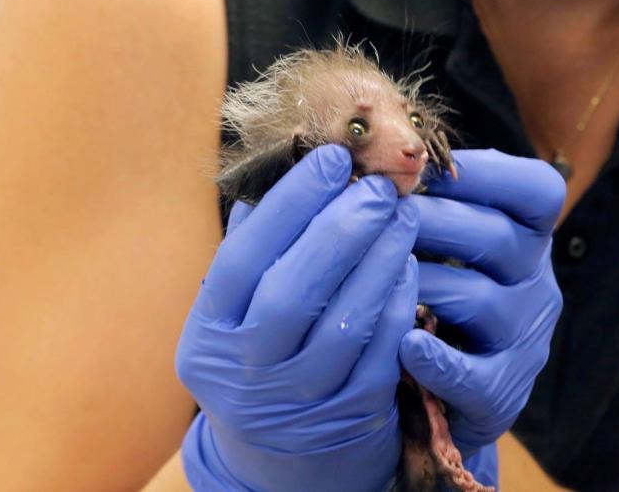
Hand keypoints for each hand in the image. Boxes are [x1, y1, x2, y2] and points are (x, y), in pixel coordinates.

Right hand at [176, 144, 417, 491]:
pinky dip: (398, 304)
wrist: (284, 461)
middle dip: (342, 229)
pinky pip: (380, 354)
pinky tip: (410, 266)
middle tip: (379, 187)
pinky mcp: (349, 418)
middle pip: (292, 292)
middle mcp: (245, 373)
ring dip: (379, 260)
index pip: (241, 260)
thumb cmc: (266, 358)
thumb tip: (287, 167)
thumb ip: (255, 250)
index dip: (288, 204)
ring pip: (344, 323)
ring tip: (403, 217)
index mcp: (208, 335)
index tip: (332, 158)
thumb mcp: (239, 315)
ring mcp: (297, 402)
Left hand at [400, 149, 565, 454]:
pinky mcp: (503, 391)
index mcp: (530, 235)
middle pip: (498, 237)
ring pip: (478, 298)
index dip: (488, 171)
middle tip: (378, 212)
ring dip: (420, 281)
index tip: (428, 166)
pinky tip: (402, 343)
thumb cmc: (442, 291)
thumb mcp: (455, 241)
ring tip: (373, 272)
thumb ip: (435, 199)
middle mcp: (537, 281)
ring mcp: (524, 338)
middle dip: (432, 218)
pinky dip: (437, 358)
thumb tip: (382, 149)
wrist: (450, 387)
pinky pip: (473, 374)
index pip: (538, 190)